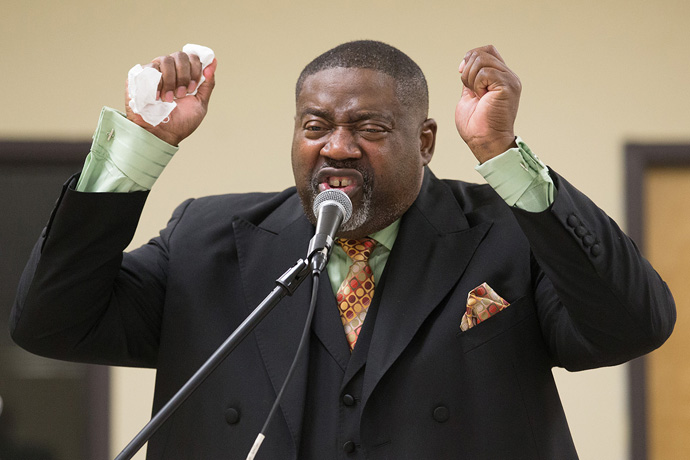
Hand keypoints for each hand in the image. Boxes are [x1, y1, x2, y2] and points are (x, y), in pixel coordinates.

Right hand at [125, 51, 216, 145]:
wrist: (161, 135)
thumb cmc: (180, 122)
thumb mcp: (200, 104)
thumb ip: (207, 83)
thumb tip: (214, 62)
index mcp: (184, 74)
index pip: (192, 57)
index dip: (195, 69)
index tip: (192, 88)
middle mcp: (169, 70)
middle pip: (180, 55)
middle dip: (184, 75)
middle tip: (181, 94)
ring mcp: (154, 72)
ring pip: (165, 59)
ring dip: (171, 81)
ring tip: (169, 99)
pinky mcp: (139, 76)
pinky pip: (149, 68)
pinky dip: (156, 83)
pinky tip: (157, 97)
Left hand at [455, 45, 520, 162]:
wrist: (484, 142)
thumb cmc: (477, 127)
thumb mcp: (469, 97)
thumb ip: (470, 81)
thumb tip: (464, 66)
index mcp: (500, 78)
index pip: (487, 51)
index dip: (470, 57)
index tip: (462, 74)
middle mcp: (508, 76)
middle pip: (482, 52)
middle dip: (467, 70)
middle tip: (471, 91)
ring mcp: (509, 80)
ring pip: (481, 60)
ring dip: (470, 78)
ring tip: (477, 95)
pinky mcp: (507, 86)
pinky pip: (484, 72)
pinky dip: (476, 85)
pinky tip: (481, 98)